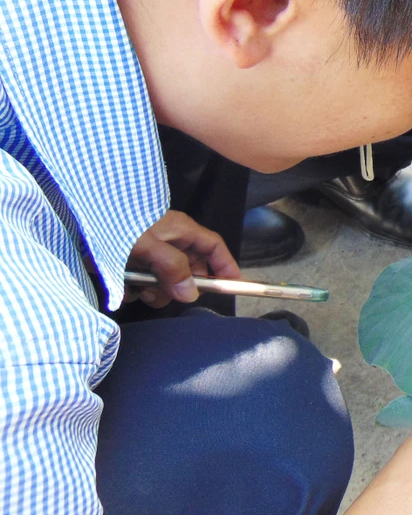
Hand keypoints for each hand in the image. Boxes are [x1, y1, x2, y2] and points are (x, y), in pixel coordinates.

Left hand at [126, 210, 240, 306]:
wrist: (75, 221)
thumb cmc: (115, 225)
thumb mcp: (148, 246)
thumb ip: (172, 269)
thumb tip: (191, 294)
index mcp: (179, 229)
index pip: (213, 246)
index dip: (225, 265)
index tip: (233, 285)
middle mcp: (168, 240)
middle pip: (189, 269)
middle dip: (179, 286)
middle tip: (165, 294)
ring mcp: (150, 252)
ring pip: (166, 280)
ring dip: (154, 291)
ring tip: (136, 288)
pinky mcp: (131, 262)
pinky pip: (143, 282)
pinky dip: (136, 289)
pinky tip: (122, 287)